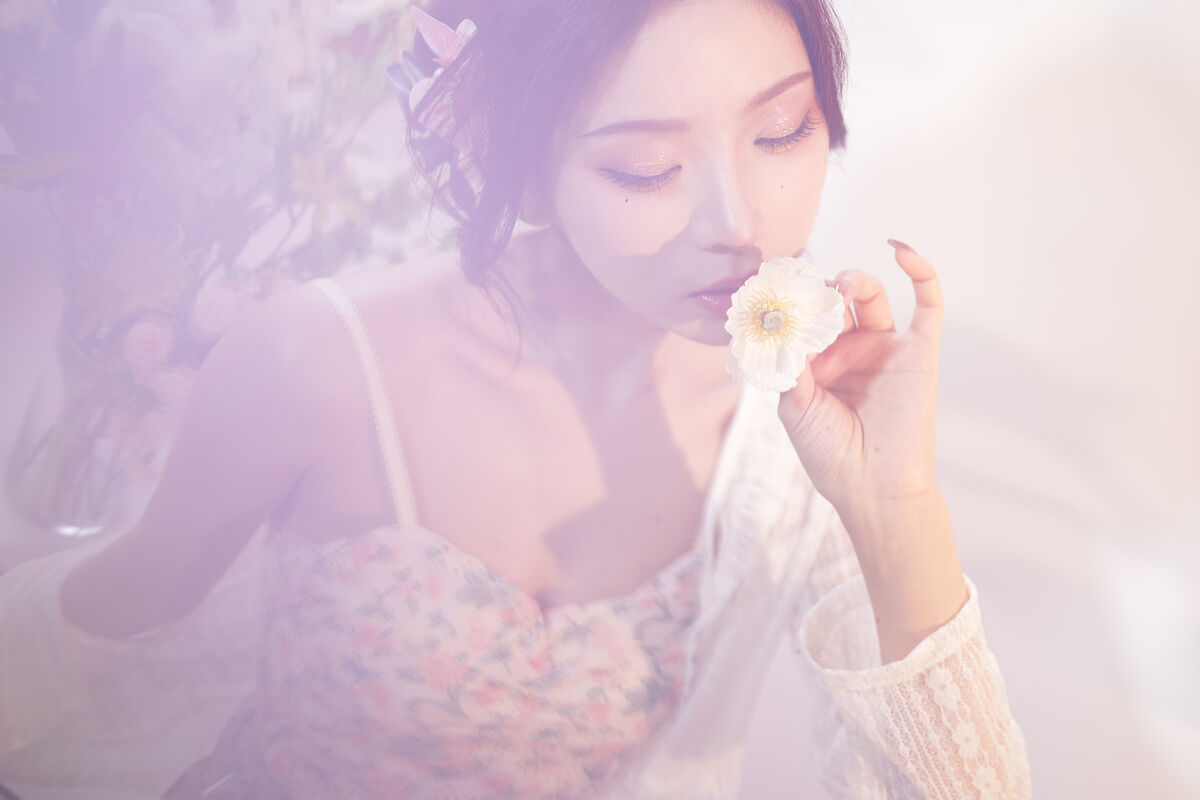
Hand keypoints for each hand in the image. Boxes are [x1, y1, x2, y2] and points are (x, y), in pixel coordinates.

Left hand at [777, 239, 942, 532]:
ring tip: (841, 290)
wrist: (872, 489)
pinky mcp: (919, 352)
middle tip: (810, 298)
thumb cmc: (830, 455)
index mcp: (817, 363)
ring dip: (854, 281)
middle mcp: (851, 350)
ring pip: (872, 296)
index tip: (774, 290)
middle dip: (820, 292)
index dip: (793, 302)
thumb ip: (790, 362)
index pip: (804, 318)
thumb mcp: (795, 406)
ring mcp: (885, 348)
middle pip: (835, 301)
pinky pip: (927, 305)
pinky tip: (901, 250)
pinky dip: (920, 273)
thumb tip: (781, 321)